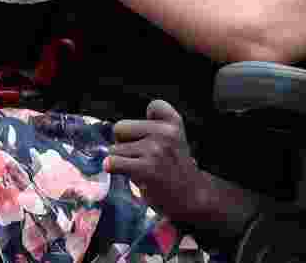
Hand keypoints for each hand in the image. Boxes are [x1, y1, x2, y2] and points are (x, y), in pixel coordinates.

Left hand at [105, 100, 208, 223]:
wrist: (191, 198)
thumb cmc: (175, 169)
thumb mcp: (172, 140)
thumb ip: (151, 129)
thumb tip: (116, 130)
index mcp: (174, 123)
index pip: (153, 106)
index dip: (145, 121)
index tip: (149, 137)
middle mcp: (166, 132)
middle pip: (121, 127)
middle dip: (124, 142)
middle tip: (140, 157)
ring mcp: (156, 150)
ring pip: (115, 149)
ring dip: (123, 161)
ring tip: (142, 170)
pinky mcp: (147, 169)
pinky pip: (113, 163)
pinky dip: (113, 168)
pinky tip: (128, 174)